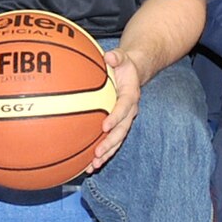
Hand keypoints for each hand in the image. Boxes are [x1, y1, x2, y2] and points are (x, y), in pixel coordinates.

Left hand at [86, 48, 144, 170]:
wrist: (133, 73)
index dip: (115, 117)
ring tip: (93, 166)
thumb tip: (109, 56)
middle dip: (110, 144)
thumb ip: (117, 56)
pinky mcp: (117, 126)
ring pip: (116, 141)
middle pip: (121, 131)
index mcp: (130, 96)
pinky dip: (101, 153)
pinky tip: (88, 165)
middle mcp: (129, 112)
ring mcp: (123, 121)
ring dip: (106, 154)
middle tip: (98, 153)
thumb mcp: (122, 57)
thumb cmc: (123, 65)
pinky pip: (110, 141)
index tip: (104, 126)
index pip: (124, 108)